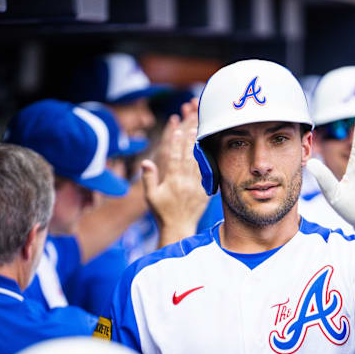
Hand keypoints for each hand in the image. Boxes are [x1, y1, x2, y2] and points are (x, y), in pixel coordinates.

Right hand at [142, 99, 207, 246]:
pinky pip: (207, 174)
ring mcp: (196, 186)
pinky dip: (207, 162)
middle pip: (188, 157)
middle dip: (190, 141)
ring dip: (199, 148)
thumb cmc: (162, 212)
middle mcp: (185, 182)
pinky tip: (209, 152)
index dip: (176, 143)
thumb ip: (149, 178)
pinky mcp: (204, 191)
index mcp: (172, 181)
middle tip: (192, 126)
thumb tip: (146, 161)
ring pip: (198, 163)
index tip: (177, 130)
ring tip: (200, 135)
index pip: (174, 158)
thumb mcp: (150, 196)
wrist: (178, 227)